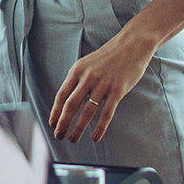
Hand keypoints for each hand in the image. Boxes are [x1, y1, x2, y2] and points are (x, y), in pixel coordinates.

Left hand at [49, 27, 156, 142]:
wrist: (132, 45)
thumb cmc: (109, 56)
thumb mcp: (88, 63)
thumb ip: (78, 80)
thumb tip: (68, 101)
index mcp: (77, 70)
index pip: (62, 94)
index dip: (55, 111)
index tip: (52, 124)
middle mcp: (88, 77)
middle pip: (71, 104)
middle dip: (63, 123)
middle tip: (58, 136)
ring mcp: (103, 84)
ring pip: (87, 111)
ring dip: (78, 128)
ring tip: (72, 139)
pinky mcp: (118, 90)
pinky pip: (106, 112)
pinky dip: (100, 127)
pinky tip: (95, 137)